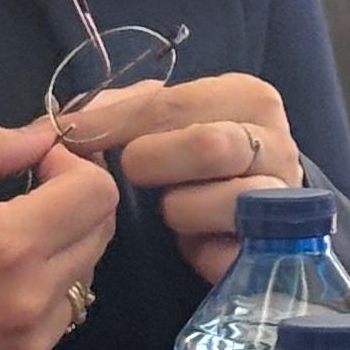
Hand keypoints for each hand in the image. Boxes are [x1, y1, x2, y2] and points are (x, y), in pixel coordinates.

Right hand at [0, 120, 119, 349]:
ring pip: (88, 272)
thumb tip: (41, 133)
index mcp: (8, 247)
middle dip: (74, 199)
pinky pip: (64, 313)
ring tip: (11, 240)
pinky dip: (49, 288)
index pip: (98, 192)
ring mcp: (32, 341)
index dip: (73, 165)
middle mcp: (32, 298)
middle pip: (102, 229)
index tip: (36, 165)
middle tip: (28, 193)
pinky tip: (3, 282)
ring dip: (65, 245)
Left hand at [52, 72, 302, 283]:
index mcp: (249, 98)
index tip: (69, 134)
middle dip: (154, 162)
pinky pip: (230, 251)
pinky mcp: (278, 247)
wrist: (257, 215)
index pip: (172, 104)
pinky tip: (195, 241)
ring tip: (171, 210)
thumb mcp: (167, 125)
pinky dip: (202, 249)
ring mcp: (283, 197)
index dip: (113, 121)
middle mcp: (277, 142)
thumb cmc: (199, 163)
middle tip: (131, 172)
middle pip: (210, 146)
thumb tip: (66, 122)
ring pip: (226, 200)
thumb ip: (121, 112)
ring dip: (182, 209)